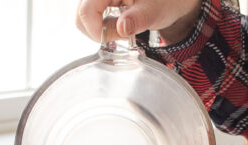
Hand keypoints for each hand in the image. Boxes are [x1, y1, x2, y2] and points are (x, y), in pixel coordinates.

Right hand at [76, 0, 203, 44]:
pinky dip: (102, 24)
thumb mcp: (154, 11)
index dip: (96, 30)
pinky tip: (119, 22)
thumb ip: (137, 19)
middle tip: (122, 34)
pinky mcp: (99, 0)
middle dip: (98, 31)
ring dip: (101, 28)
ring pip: (84, 17)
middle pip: (81, 14)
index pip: (86, 11)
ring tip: (124, 26)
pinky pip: (90, 15)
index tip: (115, 38)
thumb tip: (122, 28)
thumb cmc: (165, 1)